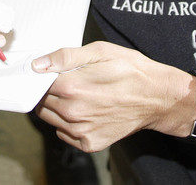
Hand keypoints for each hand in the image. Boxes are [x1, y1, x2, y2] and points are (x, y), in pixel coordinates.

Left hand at [32, 42, 193, 151]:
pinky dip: (68, 123)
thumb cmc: (131, 70)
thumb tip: (38, 64)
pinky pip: (64, 133)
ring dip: (58, 107)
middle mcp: (73, 112)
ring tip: (80, 96)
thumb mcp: (100, 51)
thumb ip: (65, 57)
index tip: (50, 74)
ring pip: (50, 119)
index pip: (38, 84)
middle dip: (50, 92)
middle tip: (70, 83)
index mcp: (72, 87)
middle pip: (42, 102)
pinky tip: (86, 111)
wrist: (158, 97)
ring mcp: (81, 131)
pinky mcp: (89, 144)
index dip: (43, 77)